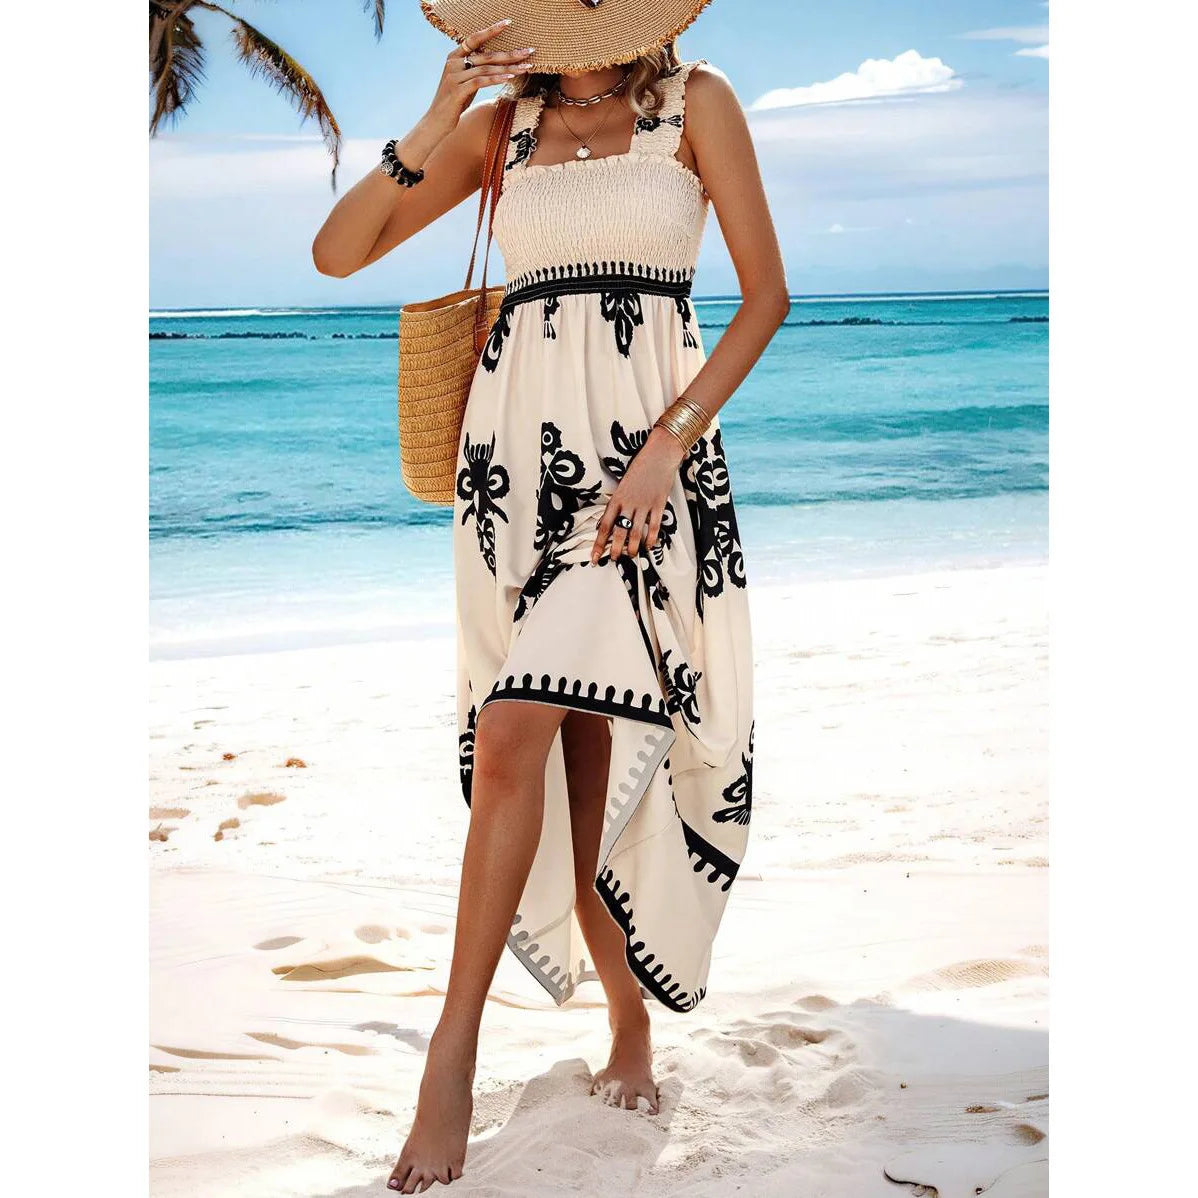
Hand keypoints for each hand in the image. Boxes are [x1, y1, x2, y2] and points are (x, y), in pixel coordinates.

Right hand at [425, 20, 535, 132]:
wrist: (436, 123)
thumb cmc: (454, 104)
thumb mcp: (464, 83)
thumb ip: (475, 71)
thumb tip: (495, 64)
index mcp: (454, 57)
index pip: (474, 38)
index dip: (491, 30)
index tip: (508, 23)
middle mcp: (453, 63)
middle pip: (486, 55)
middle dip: (510, 54)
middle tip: (529, 51)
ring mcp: (454, 77)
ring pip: (486, 69)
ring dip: (508, 68)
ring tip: (526, 67)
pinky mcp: (457, 91)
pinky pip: (480, 81)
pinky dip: (496, 79)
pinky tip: (509, 78)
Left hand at [591, 427, 687, 564]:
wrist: (659, 454)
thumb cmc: (640, 467)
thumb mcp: (623, 483)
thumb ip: (618, 502)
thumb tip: (611, 520)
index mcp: (617, 498)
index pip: (604, 526)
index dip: (599, 544)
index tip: (594, 557)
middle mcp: (629, 503)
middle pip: (619, 532)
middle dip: (615, 549)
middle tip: (613, 559)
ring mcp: (644, 505)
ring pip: (636, 533)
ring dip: (632, 548)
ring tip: (631, 555)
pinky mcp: (658, 505)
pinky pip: (654, 527)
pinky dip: (651, 539)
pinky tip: (649, 547)